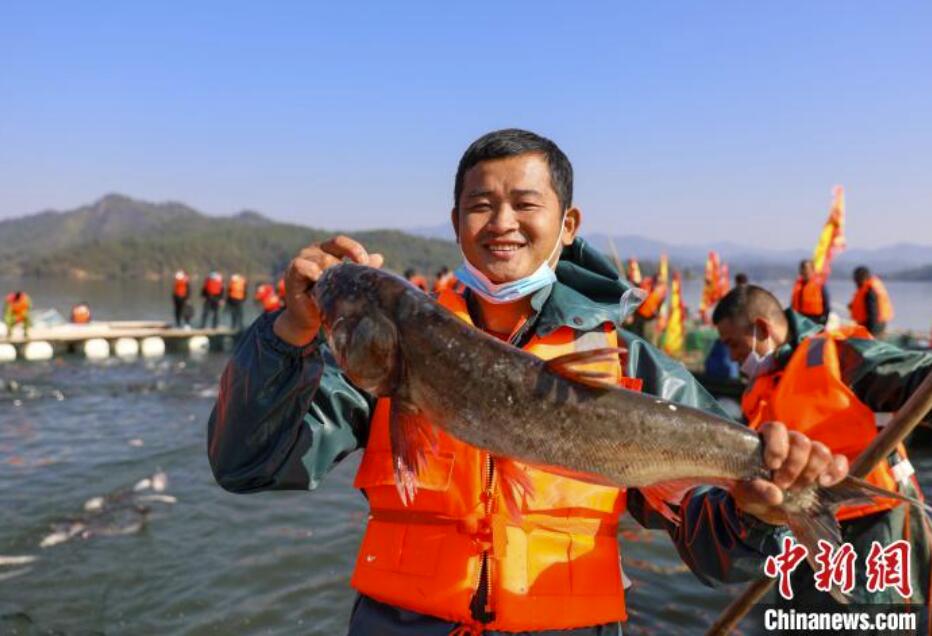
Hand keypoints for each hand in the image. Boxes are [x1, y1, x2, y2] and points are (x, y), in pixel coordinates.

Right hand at [273, 235, 383, 345]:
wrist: (308, 319)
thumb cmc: (327, 298)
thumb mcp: (345, 283)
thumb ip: (358, 270)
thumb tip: (379, 257)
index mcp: (327, 251)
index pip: (340, 242)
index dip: (353, 249)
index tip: (364, 263)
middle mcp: (313, 252)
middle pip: (331, 250)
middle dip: (343, 266)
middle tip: (349, 282)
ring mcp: (302, 260)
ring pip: (320, 258)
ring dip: (330, 272)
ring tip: (333, 287)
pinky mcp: (292, 272)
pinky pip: (301, 265)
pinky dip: (312, 271)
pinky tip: (319, 280)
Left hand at [733, 421, 848, 524]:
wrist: (769, 507)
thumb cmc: (754, 493)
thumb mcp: (746, 494)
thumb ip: (755, 492)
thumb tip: (774, 494)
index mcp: (766, 440)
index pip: (775, 428)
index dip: (777, 446)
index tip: (773, 465)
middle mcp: (789, 442)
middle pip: (801, 441)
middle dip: (794, 466)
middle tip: (783, 484)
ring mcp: (810, 454)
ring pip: (820, 450)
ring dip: (811, 472)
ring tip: (798, 489)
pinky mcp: (827, 468)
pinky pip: (839, 461)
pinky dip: (836, 471)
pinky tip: (824, 483)